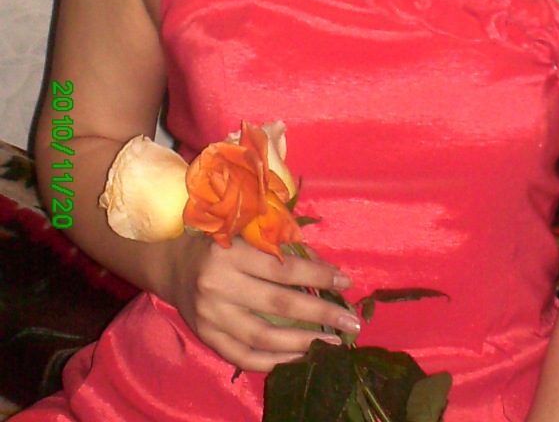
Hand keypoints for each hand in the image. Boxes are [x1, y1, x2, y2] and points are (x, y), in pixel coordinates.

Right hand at [170, 232, 359, 372]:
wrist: (172, 261)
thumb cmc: (220, 241)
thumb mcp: (248, 233)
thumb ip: (285, 248)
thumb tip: (326, 271)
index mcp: (231, 252)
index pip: (284, 268)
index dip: (319, 276)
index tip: (346, 282)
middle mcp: (218, 285)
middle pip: (279, 305)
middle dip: (320, 314)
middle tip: (351, 322)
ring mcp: (210, 315)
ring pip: (263, 337)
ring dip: (302, 344)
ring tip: (331, 344)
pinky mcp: (206, 337)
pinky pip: (243, 357)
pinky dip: (274, 361)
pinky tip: (299, 357)